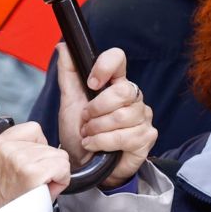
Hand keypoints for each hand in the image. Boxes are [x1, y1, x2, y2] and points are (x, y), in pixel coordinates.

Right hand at [0, 123, 70, 211]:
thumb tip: (40, 142)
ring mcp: (18, 158)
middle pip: (49, 145)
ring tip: (36, 187)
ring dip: (54, 173)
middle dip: (47, 164)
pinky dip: (61, 180)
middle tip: (32, 182)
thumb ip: (17, 149)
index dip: (41, 148)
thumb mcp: (1, 167)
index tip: (34, 164)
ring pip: (59, 156)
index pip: (33, 129)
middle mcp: (4, 148)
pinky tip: (45, 189)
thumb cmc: (4, 199)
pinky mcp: (31, 172)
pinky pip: (63, 167)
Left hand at [54, 44, 154, 187]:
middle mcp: (133, 98)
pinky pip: (124, 136)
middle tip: (87, 120)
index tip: (91, 83)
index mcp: (115, 85)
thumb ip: (69, 75)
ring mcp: (143, 117)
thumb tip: (63, 47)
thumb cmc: (80, 134)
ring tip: (90, 135)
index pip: (118, 59)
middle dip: (97, 108)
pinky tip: (96, 145)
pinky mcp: (147, 137)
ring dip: (97, 130)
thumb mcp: (70, 103)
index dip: (105, 67)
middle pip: (123, 90)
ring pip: (121, 116)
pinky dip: (103, 142)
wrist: (84, 164)